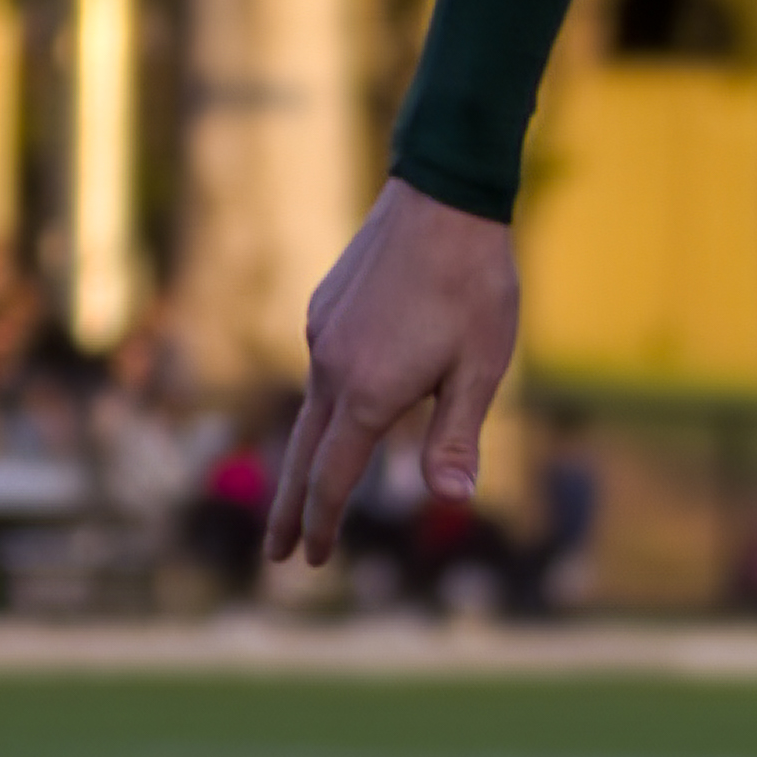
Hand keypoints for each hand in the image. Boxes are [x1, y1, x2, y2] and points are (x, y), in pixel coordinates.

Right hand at [276, 184, 519, 565]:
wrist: (443, 196)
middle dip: (290, 508)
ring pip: (311, 407)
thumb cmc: (475, 285)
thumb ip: (457, 437)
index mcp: (368, 392)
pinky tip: (351, 399)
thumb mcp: (481, 368)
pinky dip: (329, 400)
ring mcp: (321, 333)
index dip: (323, 523)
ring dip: (309, 454)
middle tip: (276, 556)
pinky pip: (323, 366)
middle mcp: (331, 366)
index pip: (333, 476)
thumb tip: (451, 503)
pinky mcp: (324, 308)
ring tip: (309, 487)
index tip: (312, 560)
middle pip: (302, 453)